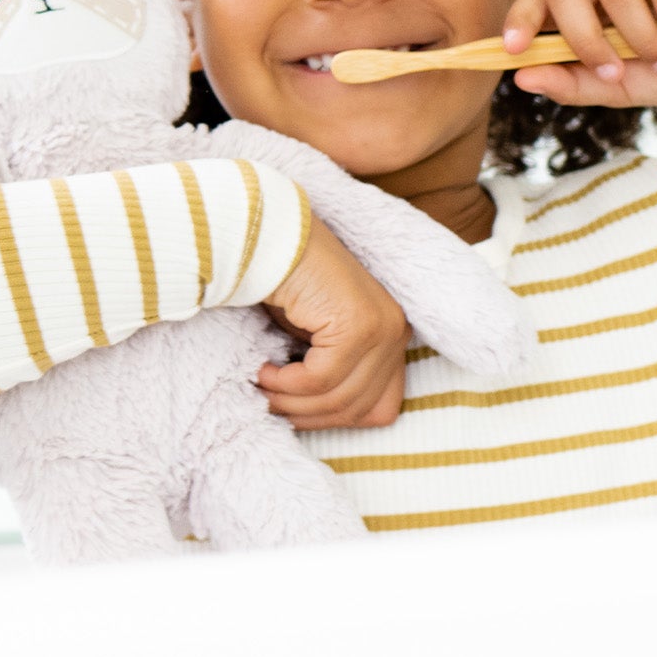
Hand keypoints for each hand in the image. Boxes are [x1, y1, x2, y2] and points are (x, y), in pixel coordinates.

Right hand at [257, 219, 409, 429]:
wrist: (273, 236)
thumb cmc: (288, 285)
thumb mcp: (316, 341)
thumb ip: (329, 375)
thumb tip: (315, 421)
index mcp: (392, 338)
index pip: (380, 409)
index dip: (334, 420)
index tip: (296, 413)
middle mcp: (396, 332)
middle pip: (357, 409)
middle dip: (306, 416)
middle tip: (267, 404)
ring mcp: (382, 328)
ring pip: (337, 398)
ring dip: (290, 402)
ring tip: (260, 386)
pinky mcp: (359, 325)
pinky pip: (320, 379)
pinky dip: (285, 383)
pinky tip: (263, 369)